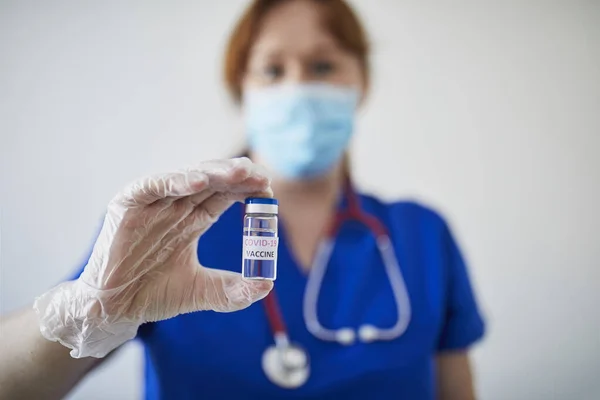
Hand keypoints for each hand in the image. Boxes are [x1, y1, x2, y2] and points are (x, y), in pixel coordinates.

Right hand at [34, 157, 273, 357]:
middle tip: (261, 176)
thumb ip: (234, 291)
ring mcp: (153, 202)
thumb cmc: (154, 295)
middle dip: (237, 176)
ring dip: (214, 173)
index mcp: (194, 219)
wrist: (115, 309)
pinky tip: (198, 182)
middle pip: (212, 181)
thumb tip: (266, 285)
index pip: (226, 195)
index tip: (268, 191)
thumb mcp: (202, 292)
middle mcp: (176, 206)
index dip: (247, 190)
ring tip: (239, 172)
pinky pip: (153, 185)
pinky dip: (175, 181)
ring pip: (187, 177)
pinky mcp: (129, 204)